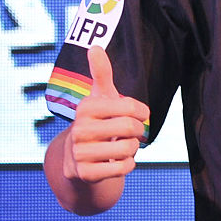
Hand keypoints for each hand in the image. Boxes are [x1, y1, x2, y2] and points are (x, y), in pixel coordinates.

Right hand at [62, 45, 149, 183]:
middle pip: (130, 128)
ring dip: (132, 149)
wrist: (78, 161)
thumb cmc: (97, 123)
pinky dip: (127, 165)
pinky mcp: (85, 174)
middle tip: (131, 134)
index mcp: (86, 107)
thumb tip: (94, 46)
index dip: (142, 112)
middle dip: (138, 132)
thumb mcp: (100, 98)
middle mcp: (79, 129)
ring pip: (128, 149)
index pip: (130, 106)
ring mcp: (79, 153)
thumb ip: (102, 73)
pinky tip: (115, 162)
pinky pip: (123, 168)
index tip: (139, 115)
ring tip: (120, 147)